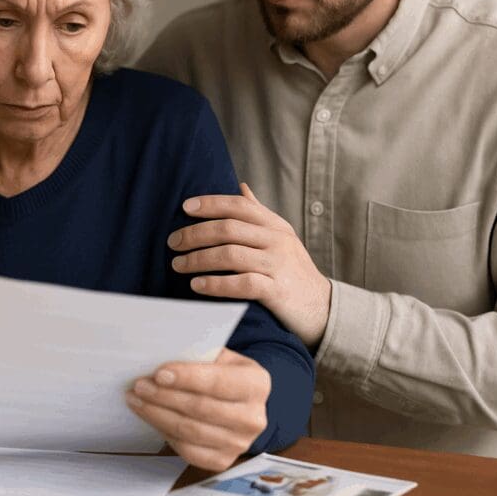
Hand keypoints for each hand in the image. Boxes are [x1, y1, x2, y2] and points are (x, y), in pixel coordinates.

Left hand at [126, 348, 269, 471]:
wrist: (240, 403)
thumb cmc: (223, 374)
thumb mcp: (220, 357)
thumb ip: (197, 356)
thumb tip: (160, 357)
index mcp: (256, 384)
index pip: (218, 382)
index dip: (186, 378)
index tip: (159, 374)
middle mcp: (253, 417)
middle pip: (200, 408)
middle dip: (164, 396)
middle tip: (139, 385)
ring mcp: (239, 443)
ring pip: (189, 431)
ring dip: (157, 414)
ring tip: (137, 400)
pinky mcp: (222, 460)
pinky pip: (187, 451)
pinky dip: (165, 433)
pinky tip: (152, 417)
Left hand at [168, 183, 331, 346]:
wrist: (323, 309)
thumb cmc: (293, 271)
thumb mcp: (281, 238)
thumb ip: (259, 214)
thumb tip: (241, 187)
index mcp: (275, 225)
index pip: (239, 205)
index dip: (210, 203)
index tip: (185, 207)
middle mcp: (277, 241)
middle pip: (228, 228)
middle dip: (195, 234)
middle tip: (173, 242)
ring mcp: (278, 265)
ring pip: (230, 254)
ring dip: (198, 259)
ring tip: (178, 265)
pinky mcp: (277, 291)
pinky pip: (241, 283)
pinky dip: (216, 283)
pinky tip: (197, 285)